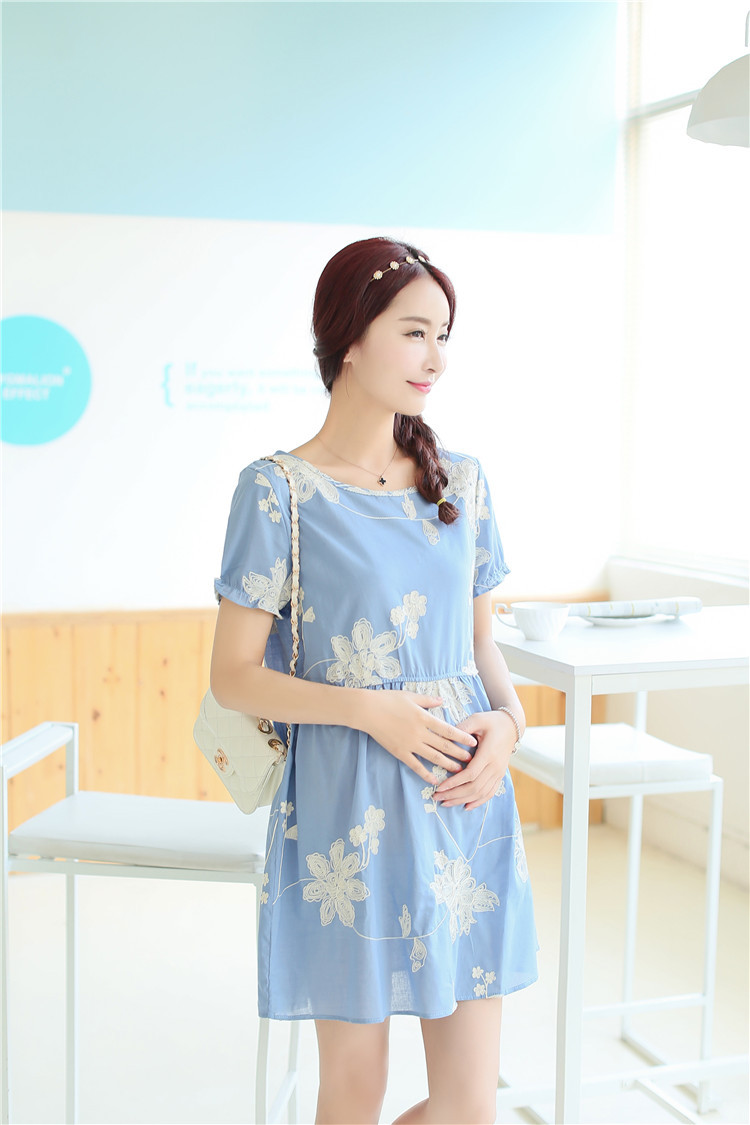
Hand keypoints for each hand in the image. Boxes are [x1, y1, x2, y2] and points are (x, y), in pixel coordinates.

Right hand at [359, 691, 476, 785]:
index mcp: (424, 717)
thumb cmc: (388, 699)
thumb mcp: (411, 696)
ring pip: (433, 756)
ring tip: (459, 770)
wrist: (367, 710)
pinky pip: (415, 765)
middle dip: (459, 753)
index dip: (462, 736)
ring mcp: (410, 744)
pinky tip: (435, 779)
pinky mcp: (400, 752)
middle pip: (444, 745)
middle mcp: (420, 732)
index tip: (473, 742)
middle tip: (472, 760)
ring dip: (447, 764)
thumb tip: (442, 701)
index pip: (448, 729)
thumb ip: (428, 700)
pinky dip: (426, 773)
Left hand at [433, 710, 516, 810]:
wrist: (512, 726)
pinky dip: (478, 802)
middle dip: (454, 795)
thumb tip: (444, 736)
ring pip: (481, 793)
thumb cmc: (492, 721)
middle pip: (474, 787)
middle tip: (437, 797)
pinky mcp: (499, 775)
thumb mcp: (477, 719)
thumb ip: (462, 728)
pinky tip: (466, 806)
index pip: (470, 774)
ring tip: (446, 803)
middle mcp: (495, 766)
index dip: (454, 783)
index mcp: (489, 753)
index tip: (440, 787)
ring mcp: (499, 773)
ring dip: (462, 800)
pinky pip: (490, 793)